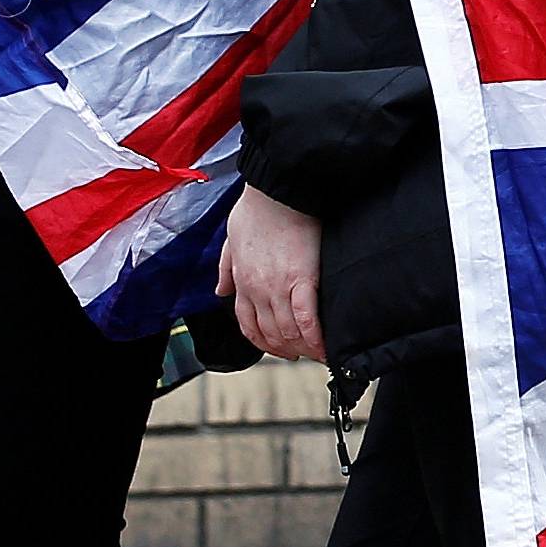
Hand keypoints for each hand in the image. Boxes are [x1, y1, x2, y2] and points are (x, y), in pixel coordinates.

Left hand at [217, 184, 325, 361]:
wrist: (278, 191)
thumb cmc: (257, 209)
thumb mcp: (230, 239)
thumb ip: (225, 268)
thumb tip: (220, 291)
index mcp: (242, 281)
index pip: (248, 324)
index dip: (263, 342)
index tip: (277, 347)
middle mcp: (257, 290)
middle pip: (270, 333)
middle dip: (286, 349)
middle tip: (302, 355)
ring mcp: (278, 287)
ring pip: (288, 332)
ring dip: (303, 348)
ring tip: (317, 354)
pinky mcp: (303, 280)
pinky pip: (308, 319)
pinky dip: (316, 338)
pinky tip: (325, 347)